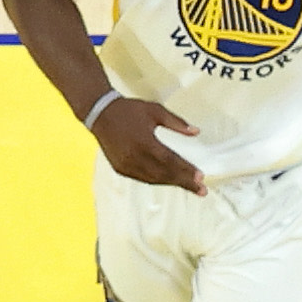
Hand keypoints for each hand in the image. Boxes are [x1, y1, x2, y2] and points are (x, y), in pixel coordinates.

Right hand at [89, 92, 206, 191]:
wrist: (100, 114)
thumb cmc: (128, 110)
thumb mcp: (156, 111)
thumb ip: (177, 123)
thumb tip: (196, 132)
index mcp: (144, 141)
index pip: (170, 160)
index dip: (186, 170)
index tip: (200, 177)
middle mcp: (134, 156)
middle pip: (164, 174)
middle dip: (184, 182)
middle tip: (201, 190)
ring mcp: (126, 165)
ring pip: (153, 179)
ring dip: (171, 183)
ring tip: (188, 186)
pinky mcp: (120, 169)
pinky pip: (142, 178)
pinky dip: (157, 180)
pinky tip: (168, 181)